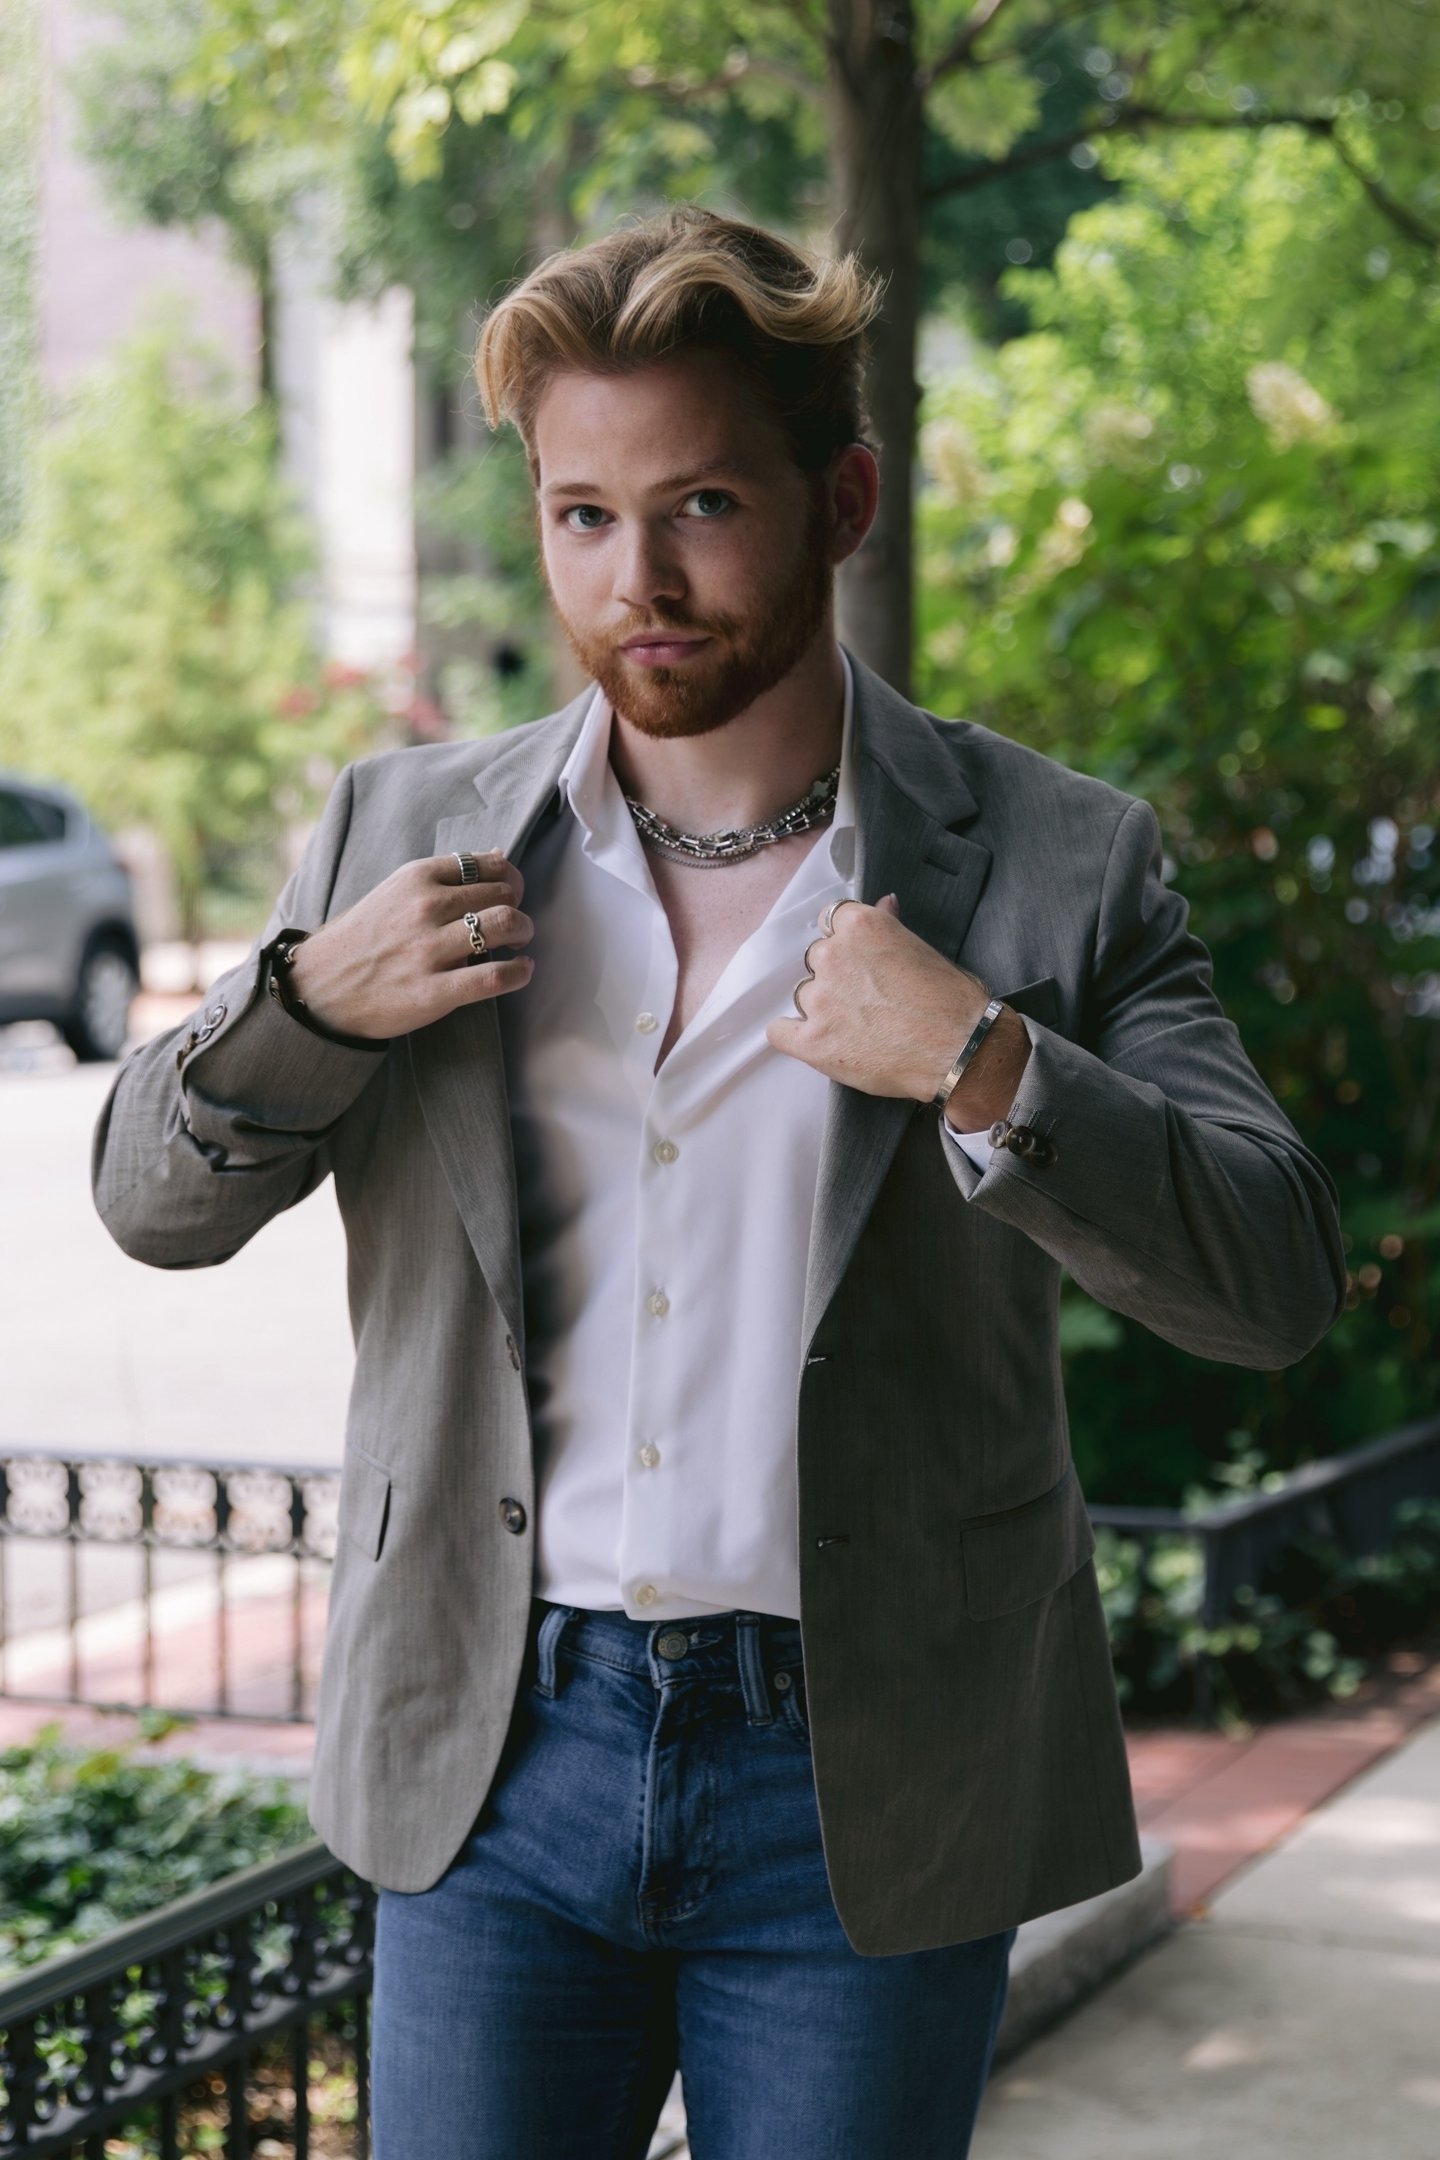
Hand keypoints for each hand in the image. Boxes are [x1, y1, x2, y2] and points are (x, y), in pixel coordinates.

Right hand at [287, 852, 533, 1038]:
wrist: (319, 988)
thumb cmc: (362, 939)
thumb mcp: (395, 891)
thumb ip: (444, 877)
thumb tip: (497, 857)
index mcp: (416, 877)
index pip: (486, 865)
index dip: (509, 879)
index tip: (510, 894)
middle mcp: (425, 908)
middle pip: (504, 894)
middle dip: (519, 907)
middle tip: (514, 923)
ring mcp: (429, 950)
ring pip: (506, 925)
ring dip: (524, 932)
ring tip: (518, 943)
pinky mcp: (434, 991)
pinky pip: (495, 977)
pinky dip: (519, 972)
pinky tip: (520, 970)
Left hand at [765, 894, 1030, 1125]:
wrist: (960, 1049)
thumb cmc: (952, 1000)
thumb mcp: (924, 948)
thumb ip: (891, 927)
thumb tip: (883, 904)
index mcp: (860, 926)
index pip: (833, 921)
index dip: (846, 942)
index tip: (859, 959)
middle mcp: (833, 956)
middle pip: (817, 959)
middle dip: (836, 976)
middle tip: (865, 998)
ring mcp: (820, 999)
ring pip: (804, 995)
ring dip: (822, 1007)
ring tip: (855, 1027)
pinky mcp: (812, 1041)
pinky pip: (779, 1033)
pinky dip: (792, 1036)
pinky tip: (813, 1040)